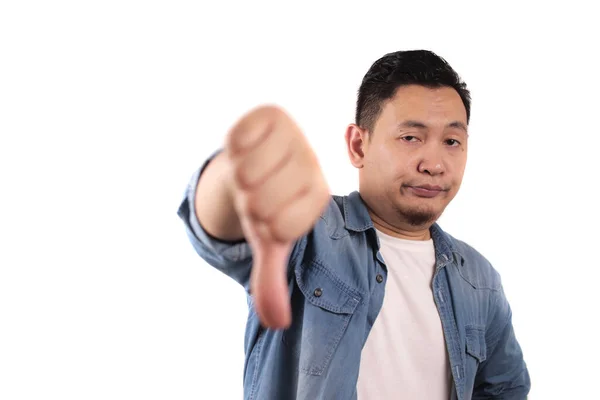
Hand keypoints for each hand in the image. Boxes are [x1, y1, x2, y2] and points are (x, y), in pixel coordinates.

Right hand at [225, 105, 329, 328]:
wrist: (255, 164)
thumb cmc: (265, 206)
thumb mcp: (267, 243)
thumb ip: (271, 281)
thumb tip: (277, 324)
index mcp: (318, 199)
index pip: (280, 227)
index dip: (260, 224)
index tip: (268, 214)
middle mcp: (313, 167)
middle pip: (259, 200)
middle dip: (247, 202)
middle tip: (257, 193)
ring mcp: (295, 138)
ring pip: (248, 172)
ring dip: (238, 177)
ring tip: (253, 173)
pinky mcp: (273, 115)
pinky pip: (239, 138)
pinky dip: (234, 150)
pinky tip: (248, 150)